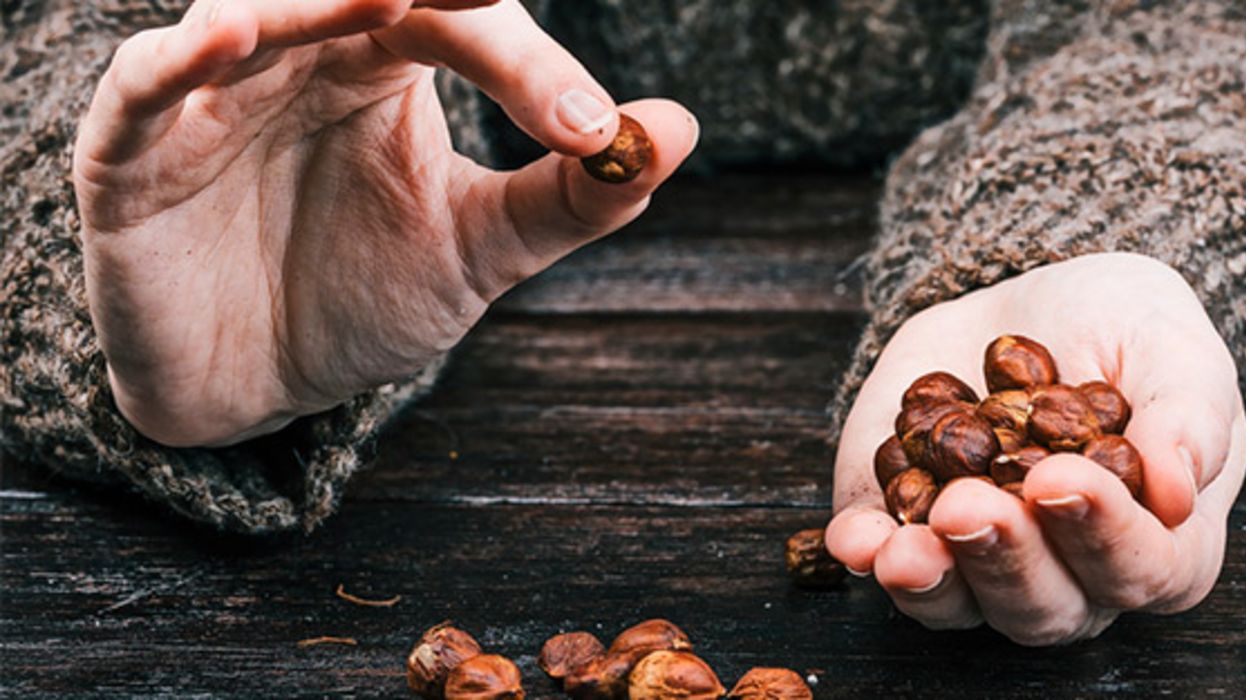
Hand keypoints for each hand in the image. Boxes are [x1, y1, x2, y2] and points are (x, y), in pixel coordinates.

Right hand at [74, 0, 697, 446]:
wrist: (260, 386)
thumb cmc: (365, 294)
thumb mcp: (483, 247)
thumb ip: (573, 193)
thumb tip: (676, 130)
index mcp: (387, 62)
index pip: (460, 21)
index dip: (527, 64)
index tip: (592, 127)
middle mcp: (302, 55)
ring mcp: (215, 96)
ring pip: (251, 12)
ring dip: (307, 0)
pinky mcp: (134, 154)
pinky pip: (143, 87)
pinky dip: (175, 60)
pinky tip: (223, 38)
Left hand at [825, 253, 1245, 644]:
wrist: (1032, 303)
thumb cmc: (1125, 333)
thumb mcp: (1173, 350)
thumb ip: (1188, 417)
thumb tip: (1176, 492)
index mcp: (1158, 542)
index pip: (1145, 569)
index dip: (1105, 535)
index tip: (1062, 479)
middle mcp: (1071, 572)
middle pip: (1047, 605)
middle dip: (1007, 558)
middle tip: (973, 504)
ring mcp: (983, 561)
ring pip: (963, 604)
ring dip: (936, 576)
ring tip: (913, 535)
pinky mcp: (909, 530)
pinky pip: (888, 566)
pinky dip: (869, 557)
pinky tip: (858, 540)